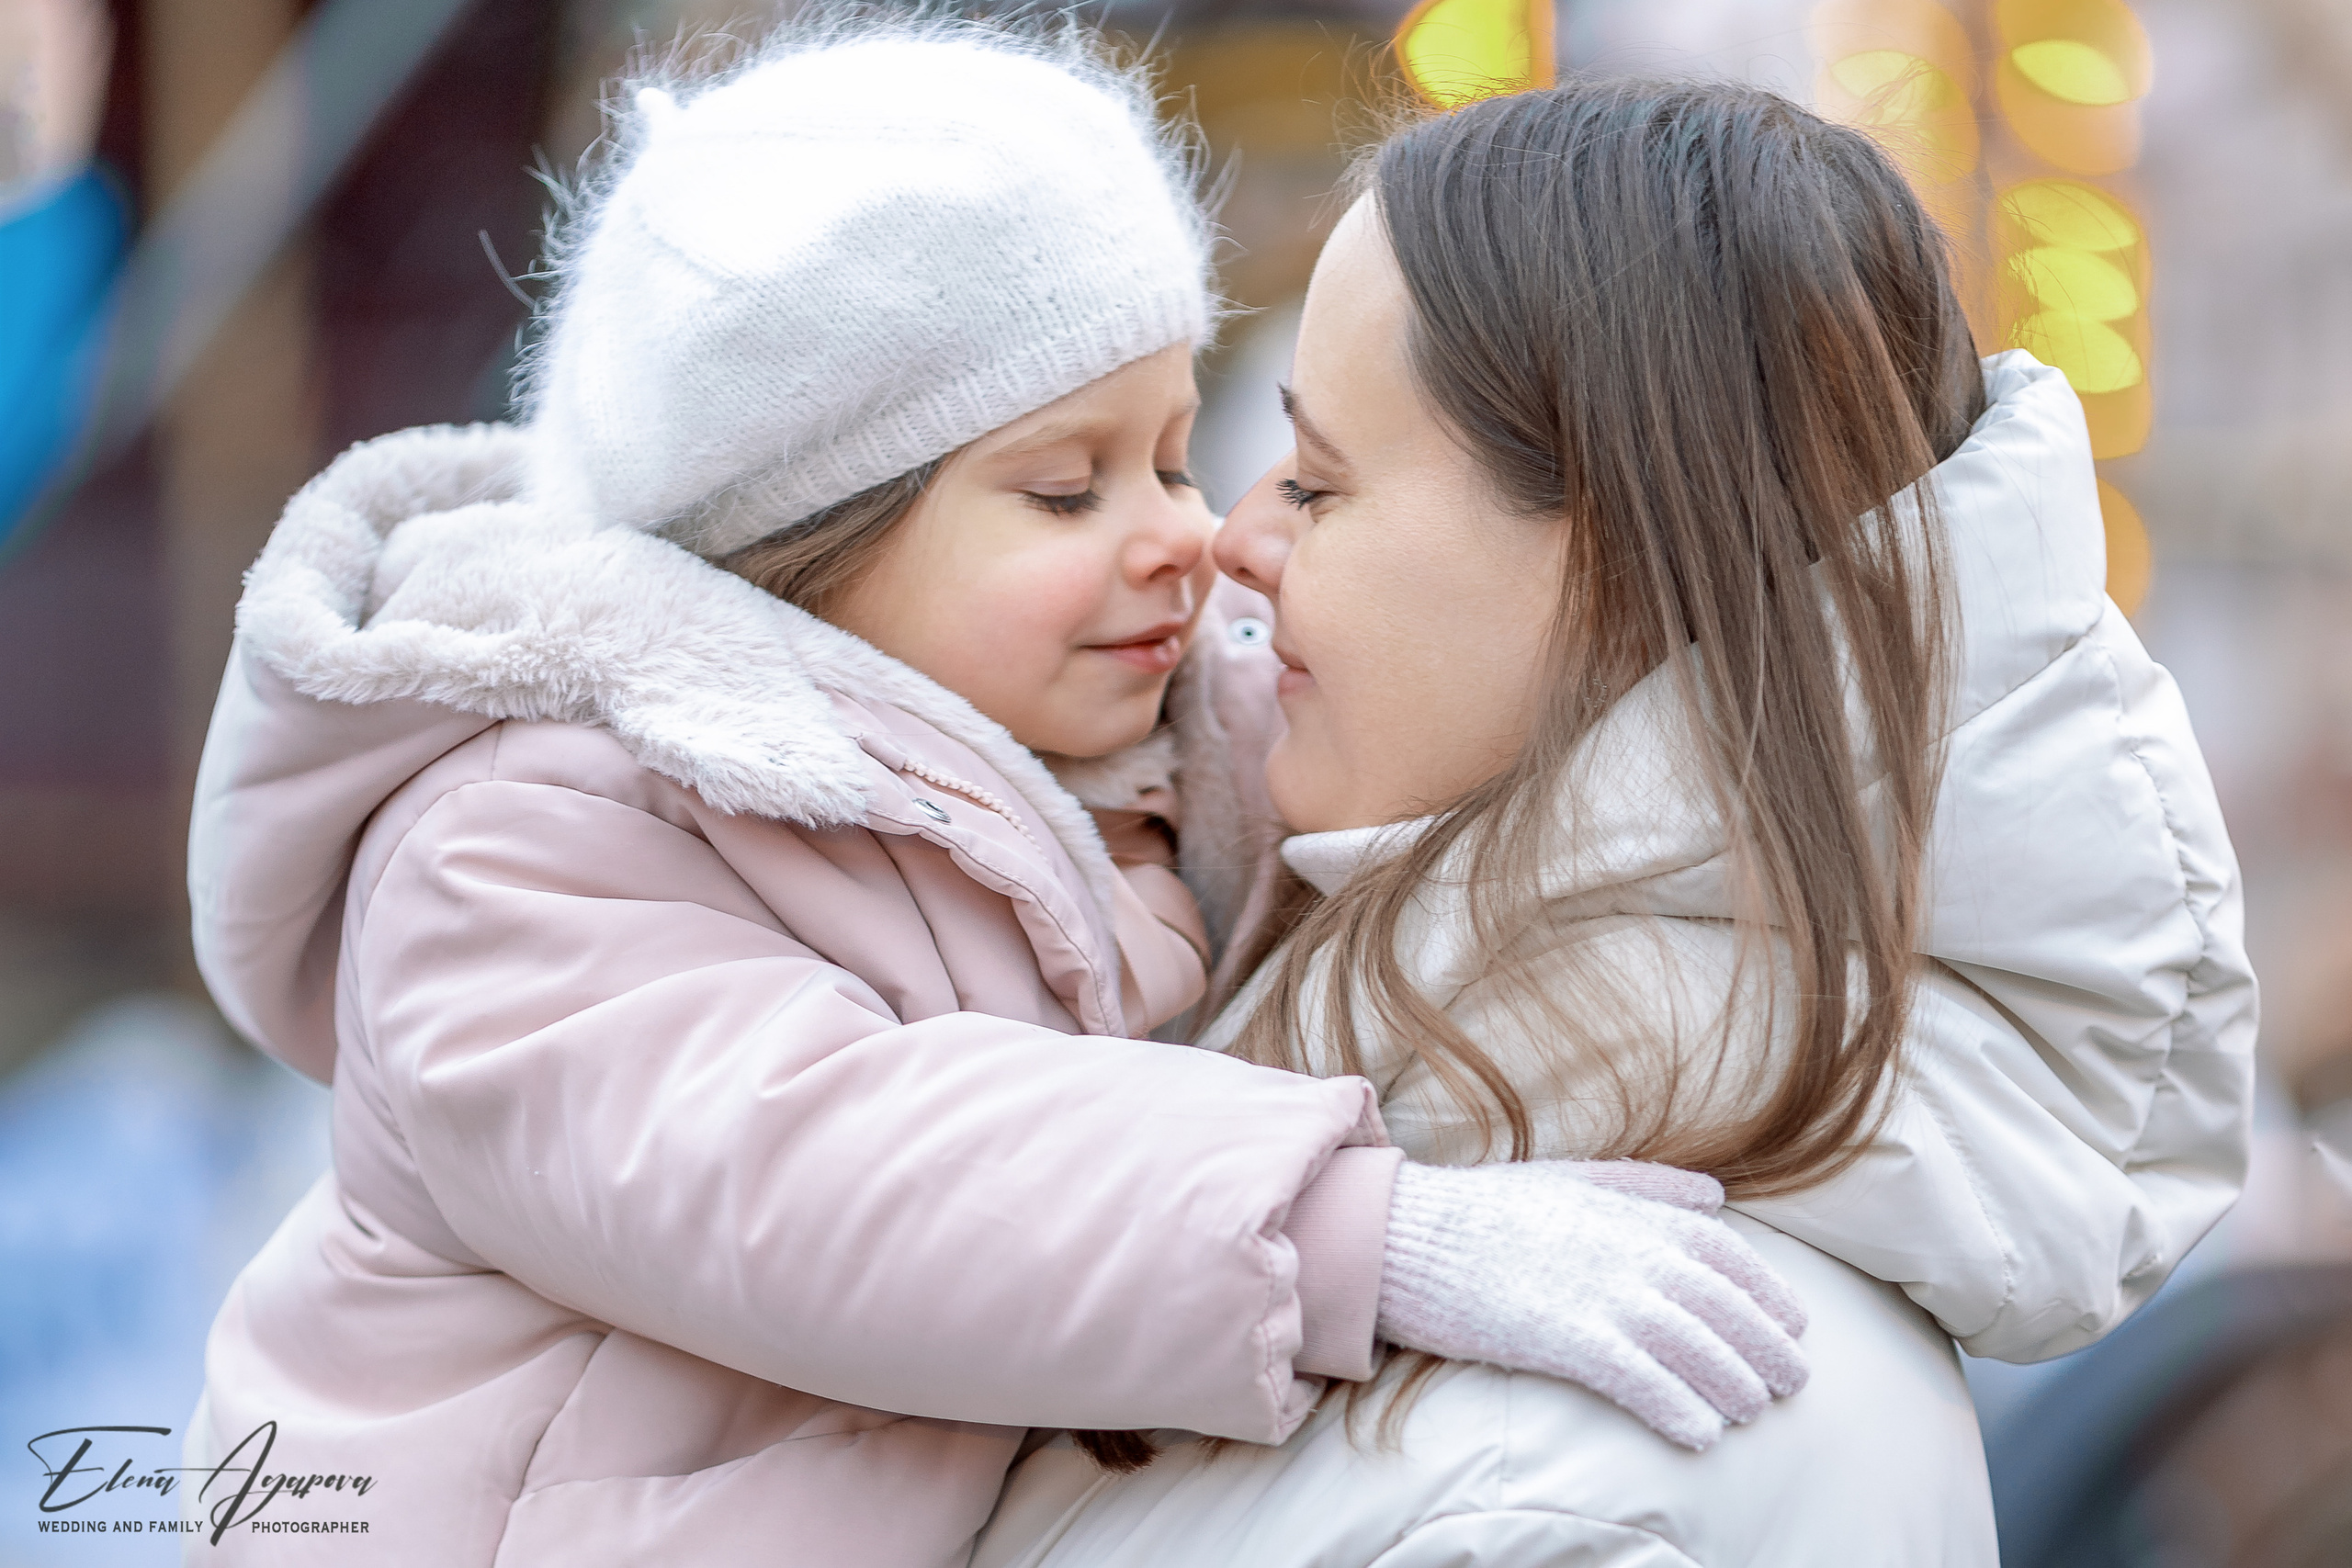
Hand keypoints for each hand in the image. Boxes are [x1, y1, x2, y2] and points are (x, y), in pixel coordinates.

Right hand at [1374, 1159, 1807, 1450]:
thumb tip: (1714, 1195)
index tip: (1794, 1325)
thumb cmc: (1486, 1208)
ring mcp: (1601, 1294)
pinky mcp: (1566, 1337)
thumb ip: (1646, 1185)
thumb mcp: (1572, 1178)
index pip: (1729, 1255)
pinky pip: (1642, 1381)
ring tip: (1752, 1413)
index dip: (1769, 1293)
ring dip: (1734, 1386)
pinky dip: (1678, 1407)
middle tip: (1793, 1384)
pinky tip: (1700, 1433)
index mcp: (1633, 1212)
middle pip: (1724, 1307)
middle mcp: (1630, 1251)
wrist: (1409, 1234)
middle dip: (1767, 1348)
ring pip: (1695, 1348)